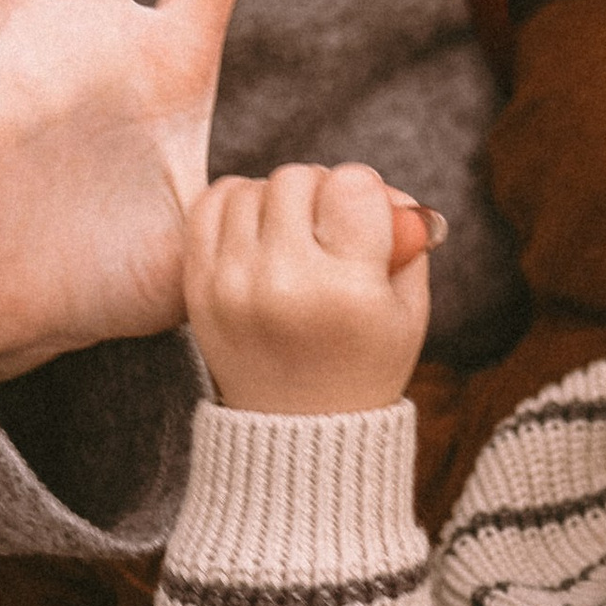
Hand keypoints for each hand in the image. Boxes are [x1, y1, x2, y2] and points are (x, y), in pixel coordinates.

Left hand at [185, 162, 433, 414]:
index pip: (353, 184)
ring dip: (277, 199)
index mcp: (348, 292)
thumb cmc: (365, 362)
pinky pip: (208, 207)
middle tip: (329, 227)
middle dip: (320, 192)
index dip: (366, 194)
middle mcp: (285, 285)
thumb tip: (388, 188)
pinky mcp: (198, 289)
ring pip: (252, 187)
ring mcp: (234, 287)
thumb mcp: (407, 307)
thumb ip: (407, 237)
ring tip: (293, 235)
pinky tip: (257, 229)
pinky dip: (235, 204)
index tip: (365, 221)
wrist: (300, 428)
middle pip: (299, 177)